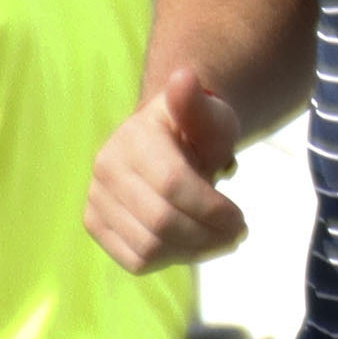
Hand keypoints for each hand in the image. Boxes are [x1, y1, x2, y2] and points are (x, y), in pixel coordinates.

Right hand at [87, 65, 250, 270]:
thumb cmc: (195, 130)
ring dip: (194, 251)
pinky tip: (191, 244)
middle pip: (162, 222)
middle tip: (237, 233)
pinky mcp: (96, 224)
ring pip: (149, 248)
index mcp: (133, 138)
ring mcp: (96, 198)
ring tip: (218, 239)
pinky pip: (135, 261)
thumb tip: (185, 77)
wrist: (166, 143)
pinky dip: (170, 259)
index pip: (173, 185)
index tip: (242, 219)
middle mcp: (106, 167)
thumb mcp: (209, 114)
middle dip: (208, 235)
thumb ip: (199, 104)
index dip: (212, 210)